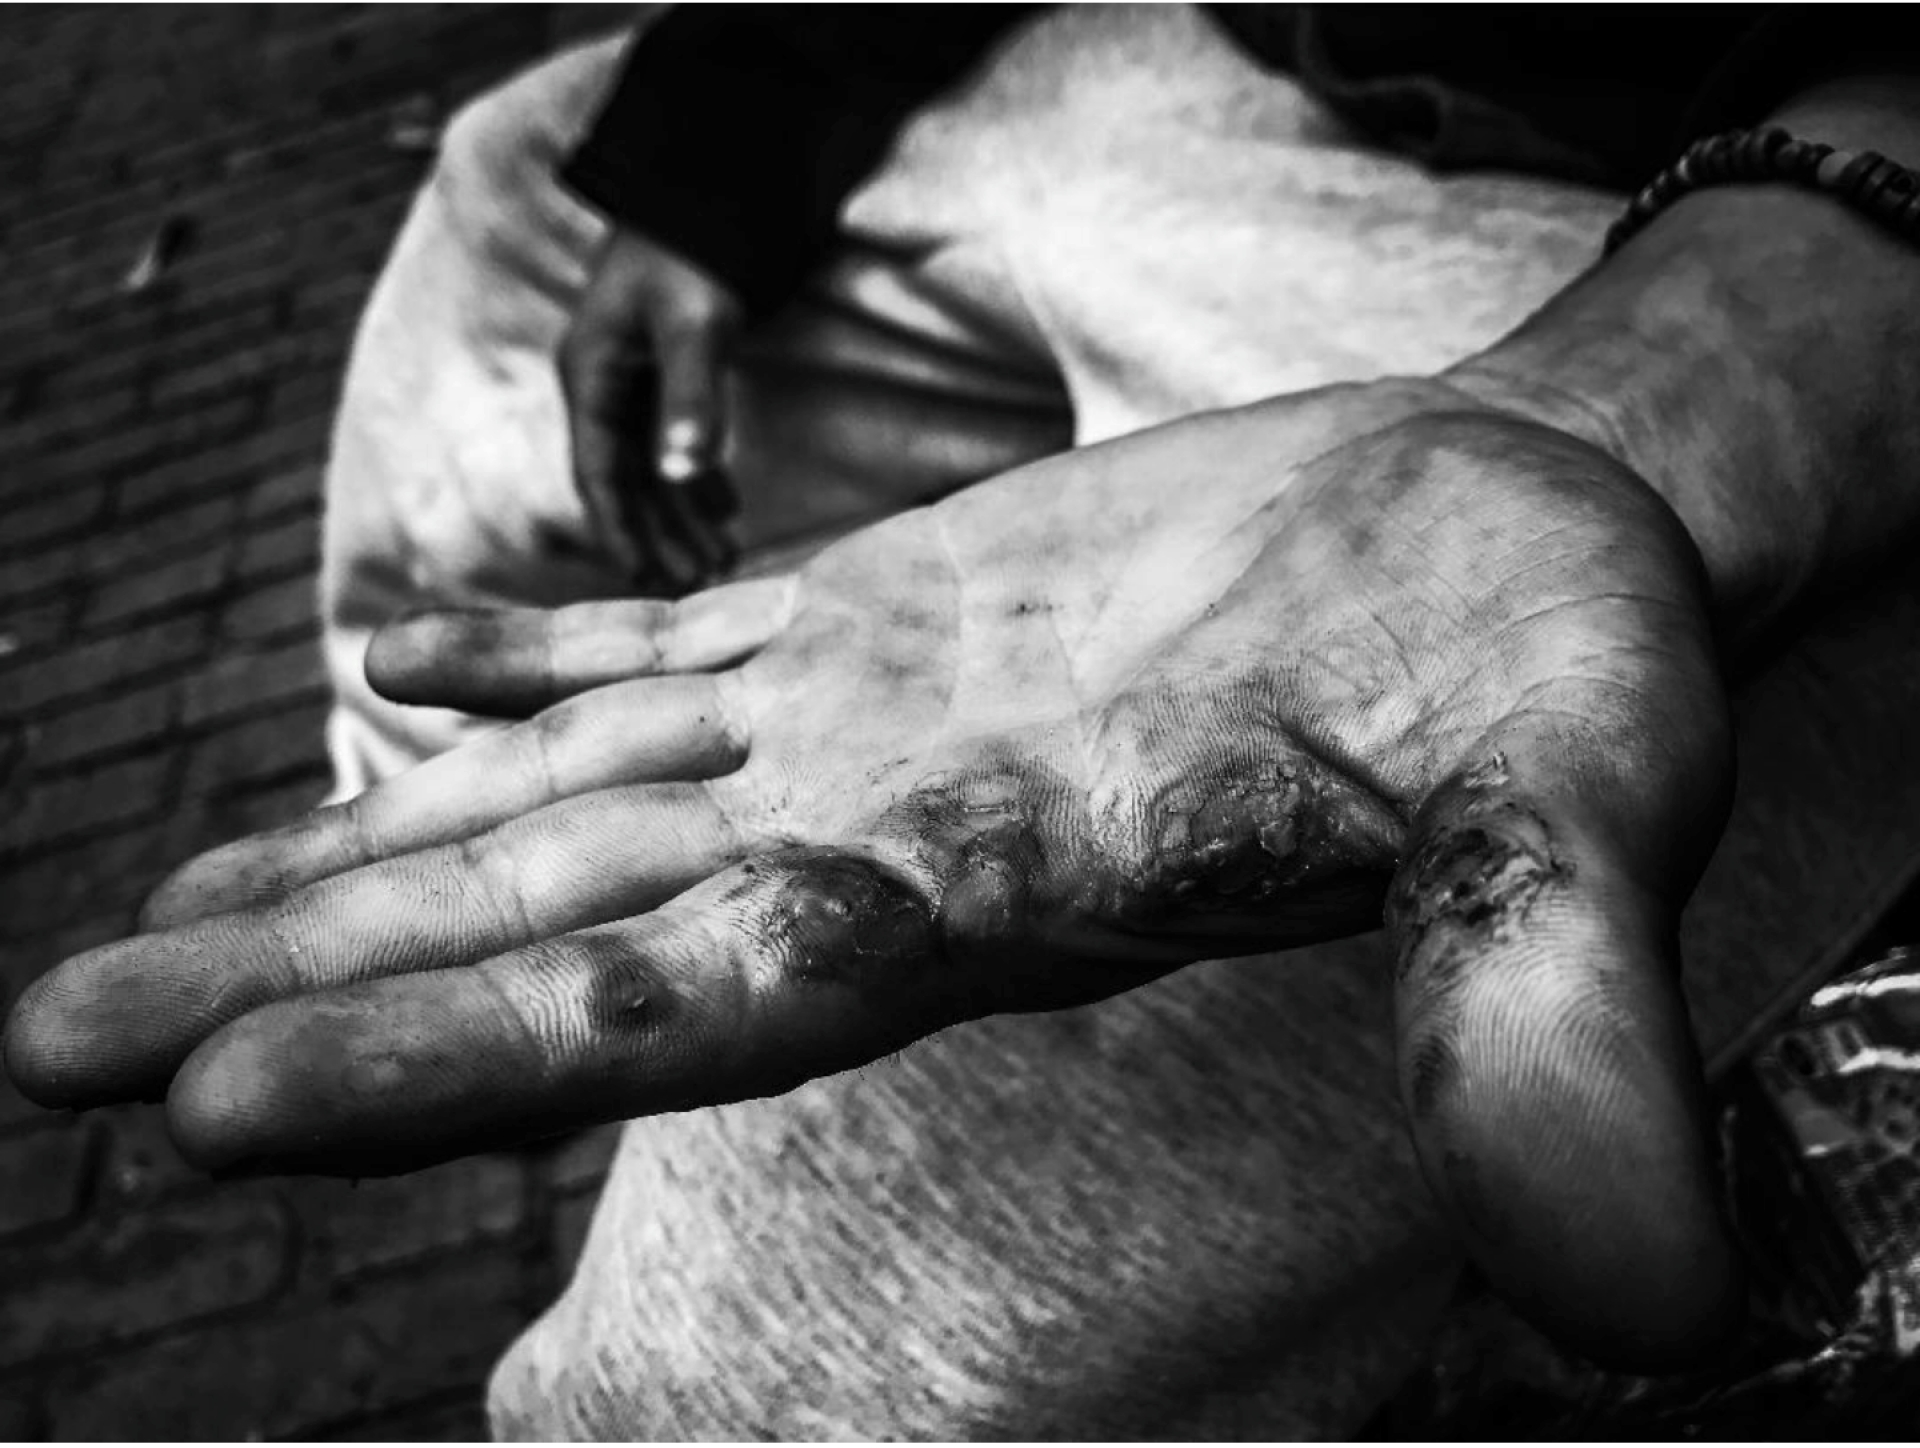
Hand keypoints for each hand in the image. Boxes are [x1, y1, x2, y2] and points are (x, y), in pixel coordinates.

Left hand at [5, 378, 1740, 1366]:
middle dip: (324, 989)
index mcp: (1025, 887)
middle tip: (56, 1051)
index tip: (220, 1104)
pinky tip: (386, 671)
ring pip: (578, 795)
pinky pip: (669, 645)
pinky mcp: (906, 611)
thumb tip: (1659, 1306)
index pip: (714, 992)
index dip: (480, 1048)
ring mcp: (883, 717)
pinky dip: (523, 658)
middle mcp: (906, 830)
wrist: (1523, 532)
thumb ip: (1551, 1029)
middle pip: (572, 921)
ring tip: (148, 911)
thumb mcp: (1578, 820)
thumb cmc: (1560, 668)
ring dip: (364, 851)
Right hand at [560, 225, 743, 594]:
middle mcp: (604, 382)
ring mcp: (633, 375)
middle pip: (624, 479)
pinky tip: (725, 506)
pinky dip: (698, 475)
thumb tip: (685, 477)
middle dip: (659, 534)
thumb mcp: (697, 324)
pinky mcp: (665, 368)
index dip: (624, 531)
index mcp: (591, 375)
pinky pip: (672, 439)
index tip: (651, 581)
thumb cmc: (698, 248)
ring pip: (650, 463)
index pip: (600, 475)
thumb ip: (692, 399)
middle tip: (700, 585)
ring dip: (682, 512)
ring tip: (720, 560)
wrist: (711, 183)